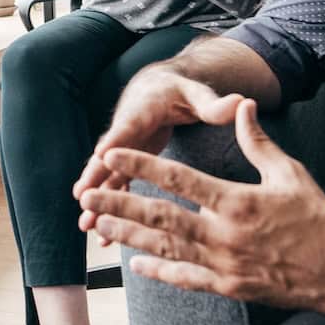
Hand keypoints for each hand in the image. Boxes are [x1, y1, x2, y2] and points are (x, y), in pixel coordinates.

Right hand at [73, 66, 241, 210]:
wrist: (156, 89)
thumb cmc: (178, 91)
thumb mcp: (195, 93)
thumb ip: (214, 103)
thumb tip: (241, 102)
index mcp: (142, 112)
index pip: (128, 126)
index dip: (115, 140)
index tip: (101, 155)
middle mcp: (126, 132)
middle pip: (108, 156)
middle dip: (95, 177)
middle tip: (82, 196)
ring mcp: (124, 151)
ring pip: (108, 178)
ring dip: (98, 201)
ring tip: (87, 226)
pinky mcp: (127, 165)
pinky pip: (116, 188)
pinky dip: (110, 209)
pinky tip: (105, 236)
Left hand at [78, 98, 324, 310]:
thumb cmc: (317, 218)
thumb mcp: (289, 173)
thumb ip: (258, 142)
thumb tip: (242, 105)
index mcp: (237, 202)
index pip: (178, 179)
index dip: (141, 165)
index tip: (112, 153)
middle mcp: (224, 235)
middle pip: (160, 218)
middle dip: (120, 204)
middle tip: (87, 195)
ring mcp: (224, 265)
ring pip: (165, 249)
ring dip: (129, 236)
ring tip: (99, 225)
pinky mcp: (228, 288)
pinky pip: (185, 279)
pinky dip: (159, 272)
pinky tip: (135, 264)